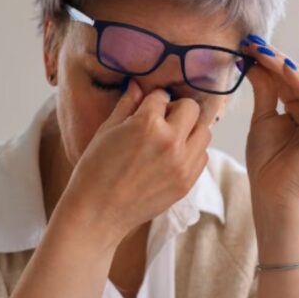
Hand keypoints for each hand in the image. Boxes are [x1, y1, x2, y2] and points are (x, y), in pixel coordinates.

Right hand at [61, 80, 211, 242]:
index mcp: (148, 124)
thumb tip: (137, 85)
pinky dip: (192, 152)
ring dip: (189, 130)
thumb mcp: (107, 131)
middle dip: (176, 110)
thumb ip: (127, 105)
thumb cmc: (95, 170)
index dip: (151, 101)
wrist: (98, 212)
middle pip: (191, 108)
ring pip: (203, 132)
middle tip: (161, 121)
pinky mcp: (186, 183)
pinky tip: (172, 158)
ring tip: (169, 140)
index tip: (145, 109)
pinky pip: (202, 156)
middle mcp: (171, 142)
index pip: (162, 96)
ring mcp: (182, 164)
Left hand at [241, 38, 298, 213]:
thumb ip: (265, 90)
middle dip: (274, 60)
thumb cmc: (266, 163)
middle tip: (252, 42)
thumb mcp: (263, 119)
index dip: (269, 62)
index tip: (247, 44)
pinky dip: (298, 84)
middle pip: (298, 81)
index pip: (289, 81)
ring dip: (283, 67)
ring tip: (261, 50)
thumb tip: (253, 61)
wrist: (271, 195)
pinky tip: (281, 67)